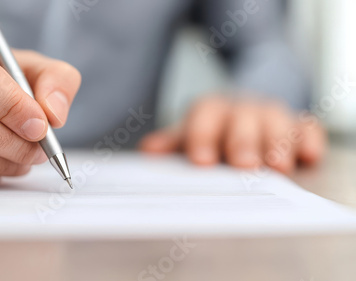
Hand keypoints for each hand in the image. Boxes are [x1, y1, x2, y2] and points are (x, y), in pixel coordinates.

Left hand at [139, 96, 325, 173]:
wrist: (244, 108)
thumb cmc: (214, 129)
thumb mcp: (189, 133)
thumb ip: (171, 143)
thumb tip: (148, 151)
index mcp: (211, 110)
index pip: (205, 116)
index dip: (202, 137)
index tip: (201, 161)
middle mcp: (242, 109)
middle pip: (242, 120)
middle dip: (243, 142)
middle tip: (243, 166)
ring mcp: (271, 115)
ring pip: (276, 122)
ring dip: (277, 143)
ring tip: (278, 166)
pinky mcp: (298, 125)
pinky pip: (307, 127)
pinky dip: (309, 139)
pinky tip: (309, 155)